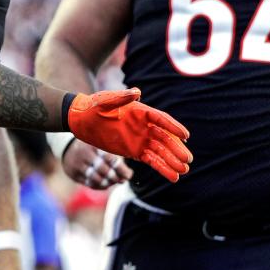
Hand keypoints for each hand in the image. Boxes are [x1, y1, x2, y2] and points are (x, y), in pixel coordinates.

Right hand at [62, 138, 133, 188]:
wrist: (69, 149)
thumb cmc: (94, 148)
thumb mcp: (104, 146)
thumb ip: (117, 159)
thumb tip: (126, 176)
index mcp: (94, 143)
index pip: (110, 158)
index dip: (121, 168)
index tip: (128, 174)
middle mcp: (84, 152)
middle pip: (102, 169)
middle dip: (114, 177)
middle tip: (121, 180)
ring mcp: (77, 163)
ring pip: (95, 178)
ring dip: (107, 183)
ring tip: (113, 182)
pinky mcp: (73, 173)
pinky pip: (88, 183)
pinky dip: (99, 186)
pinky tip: (104, 184)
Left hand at [65, 89, 191, 182]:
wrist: (81, 120)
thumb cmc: (93, 107)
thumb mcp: (105, 101)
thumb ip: (121, 98)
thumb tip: (137, 92)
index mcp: (142, 112)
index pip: (162, 120)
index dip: (174, 127)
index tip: (186, 136)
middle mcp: (145, 126)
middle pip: (165, 138)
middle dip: (177, 149)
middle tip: (187, 160)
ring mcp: (141, 139)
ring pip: (161, 152)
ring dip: (172, 161)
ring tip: (184, 171)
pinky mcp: (135, 151)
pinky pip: (152, 161)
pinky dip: (162, 168)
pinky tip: (173, 177)